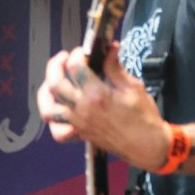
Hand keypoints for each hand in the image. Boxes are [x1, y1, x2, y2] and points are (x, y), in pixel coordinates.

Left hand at [38, 45, 170, 168]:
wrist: (147, 145)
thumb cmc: (143, 118)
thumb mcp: (133, 87)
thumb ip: (115, 67)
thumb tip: (109, 49)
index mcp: (96, 95)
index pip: (75, 67)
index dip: (78, 54)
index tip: (84, 51)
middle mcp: (82, 109)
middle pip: (55, 84)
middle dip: (55, 65)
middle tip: (64, 58)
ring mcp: (78, 123)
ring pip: (48, 108)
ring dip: (47, 92)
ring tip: (55, 81)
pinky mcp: (80, 133)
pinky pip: (58, 131)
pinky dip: (54, 121)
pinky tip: (59, 109)